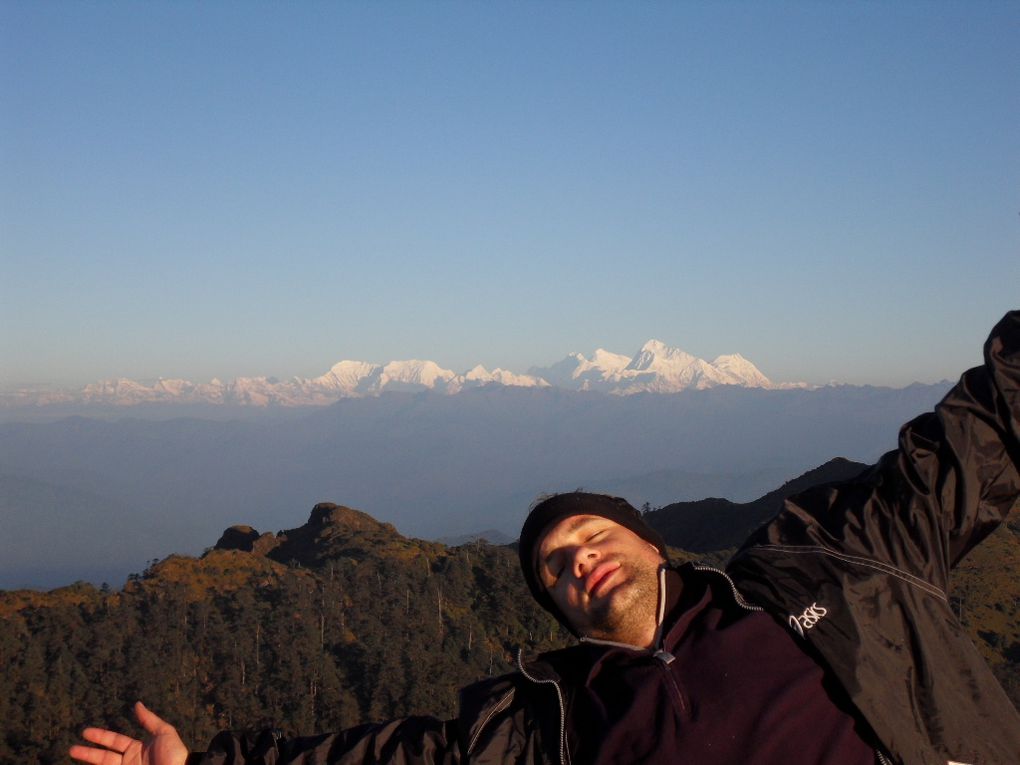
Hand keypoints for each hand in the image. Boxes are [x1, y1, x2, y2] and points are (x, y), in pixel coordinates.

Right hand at [69, 701, 188, 764]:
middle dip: (87, 753)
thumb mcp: (164, 733)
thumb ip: (149, 720)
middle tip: (71, 749)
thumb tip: (137, 704)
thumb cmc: (174, 755)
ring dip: (89, 762)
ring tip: (73, 756)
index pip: (114, 741)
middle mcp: (128, 762)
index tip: (85, 732)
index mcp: (137, 749)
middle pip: (103, 757)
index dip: (100, 736)